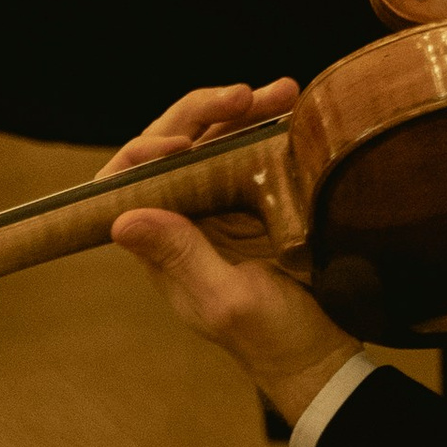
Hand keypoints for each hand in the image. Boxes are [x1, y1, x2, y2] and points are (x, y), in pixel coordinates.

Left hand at [103, 76, 351, 428]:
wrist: (324, 354)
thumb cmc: (273, 339)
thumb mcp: (227, 300)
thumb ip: (180, 258)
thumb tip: (123, 217)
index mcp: (162, 245)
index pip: (129, 182)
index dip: (147, 150)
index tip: (186, 141)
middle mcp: (186, 220)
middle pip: (174, 148)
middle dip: (203, 113)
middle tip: (247, 95)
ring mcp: (223, 209)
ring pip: (215, 143)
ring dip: (243, 112)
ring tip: (282, 92)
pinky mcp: (259, 204)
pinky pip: (252, 153)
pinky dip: (269, 127)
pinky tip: (294, 110)